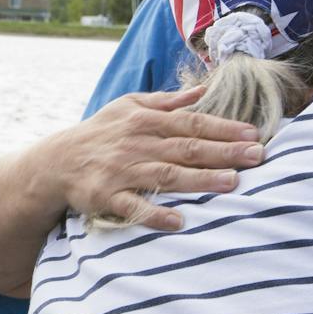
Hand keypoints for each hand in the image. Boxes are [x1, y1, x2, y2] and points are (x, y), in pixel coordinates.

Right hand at [43, 85, 263, 230]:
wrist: (55, 161)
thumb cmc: (100, 132)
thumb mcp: (129, 106)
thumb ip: (167, 102)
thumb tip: (203, 91)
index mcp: (145, 120)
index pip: (191, 123)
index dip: (223, 128)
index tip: (253, 135)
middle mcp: (136, 144)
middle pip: (186, 148)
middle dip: (223, 152)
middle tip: (257, 157)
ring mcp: (121, 171)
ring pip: (166, 175)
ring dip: (199, 180)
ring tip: (231, 183)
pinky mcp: (106, 196)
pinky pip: (133, 206)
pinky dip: (155, 214)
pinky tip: (179, 222)